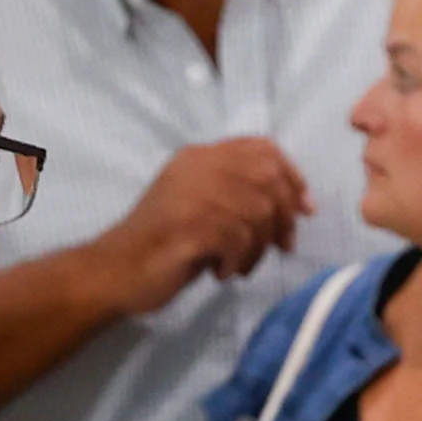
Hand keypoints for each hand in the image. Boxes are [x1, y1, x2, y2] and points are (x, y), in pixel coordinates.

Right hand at [116, 139, 314, 306]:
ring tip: (238, 265)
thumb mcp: (205, 208)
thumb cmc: (165, 244)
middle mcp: (197, 166)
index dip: (292, 175)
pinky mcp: (188, 224)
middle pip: (267, 178)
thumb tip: (298, 207)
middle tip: (282, 247)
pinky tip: (219, 273)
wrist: (116, 270)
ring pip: (257, 212)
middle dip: (283, 217)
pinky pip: (237, 240)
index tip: (306, 208)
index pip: (262, 148)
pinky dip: (236, 261)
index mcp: (200, 156)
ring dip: (257, 248)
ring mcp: (191, 193)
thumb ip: (242, 196)